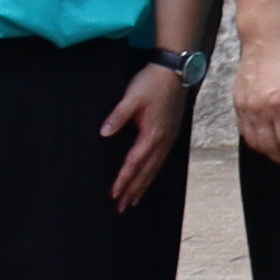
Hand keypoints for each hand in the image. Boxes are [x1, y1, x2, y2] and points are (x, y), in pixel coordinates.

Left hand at [99, 58, 188, 211]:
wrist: (176, 71)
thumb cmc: (152, 82)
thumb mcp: (131, 96)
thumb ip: (118, 116)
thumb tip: (104, 133)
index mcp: (152, 133)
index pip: (134, 163)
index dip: (123, 180)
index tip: (113, 195)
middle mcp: (163, 140)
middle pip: (146, 171)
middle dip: (133, 190)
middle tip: (122, 208)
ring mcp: (169, 137)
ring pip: (155, 168)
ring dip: (143, 186)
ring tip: (134, 201)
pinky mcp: (171, 133)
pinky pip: (161, 160)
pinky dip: (153, 173)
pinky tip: (148, 178)